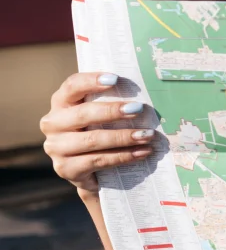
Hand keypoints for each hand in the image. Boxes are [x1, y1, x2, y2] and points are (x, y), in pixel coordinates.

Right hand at [40, 72, 153, 193]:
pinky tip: (142, 152)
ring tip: (147, 135)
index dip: (92, 81)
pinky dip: (123, 156)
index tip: (116, 79)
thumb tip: (146, 90)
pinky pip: (98, 161)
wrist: (91, 170)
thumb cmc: (100, 130)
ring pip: (92, 140)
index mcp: (62, 103)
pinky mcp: (66, 169)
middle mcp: (53, 124)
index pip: (72, 86)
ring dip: (123, 137)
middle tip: (139, 109)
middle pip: (83, 114)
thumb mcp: (102, 114)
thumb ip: (113, 100)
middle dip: (113, 111)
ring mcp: (56, 148)